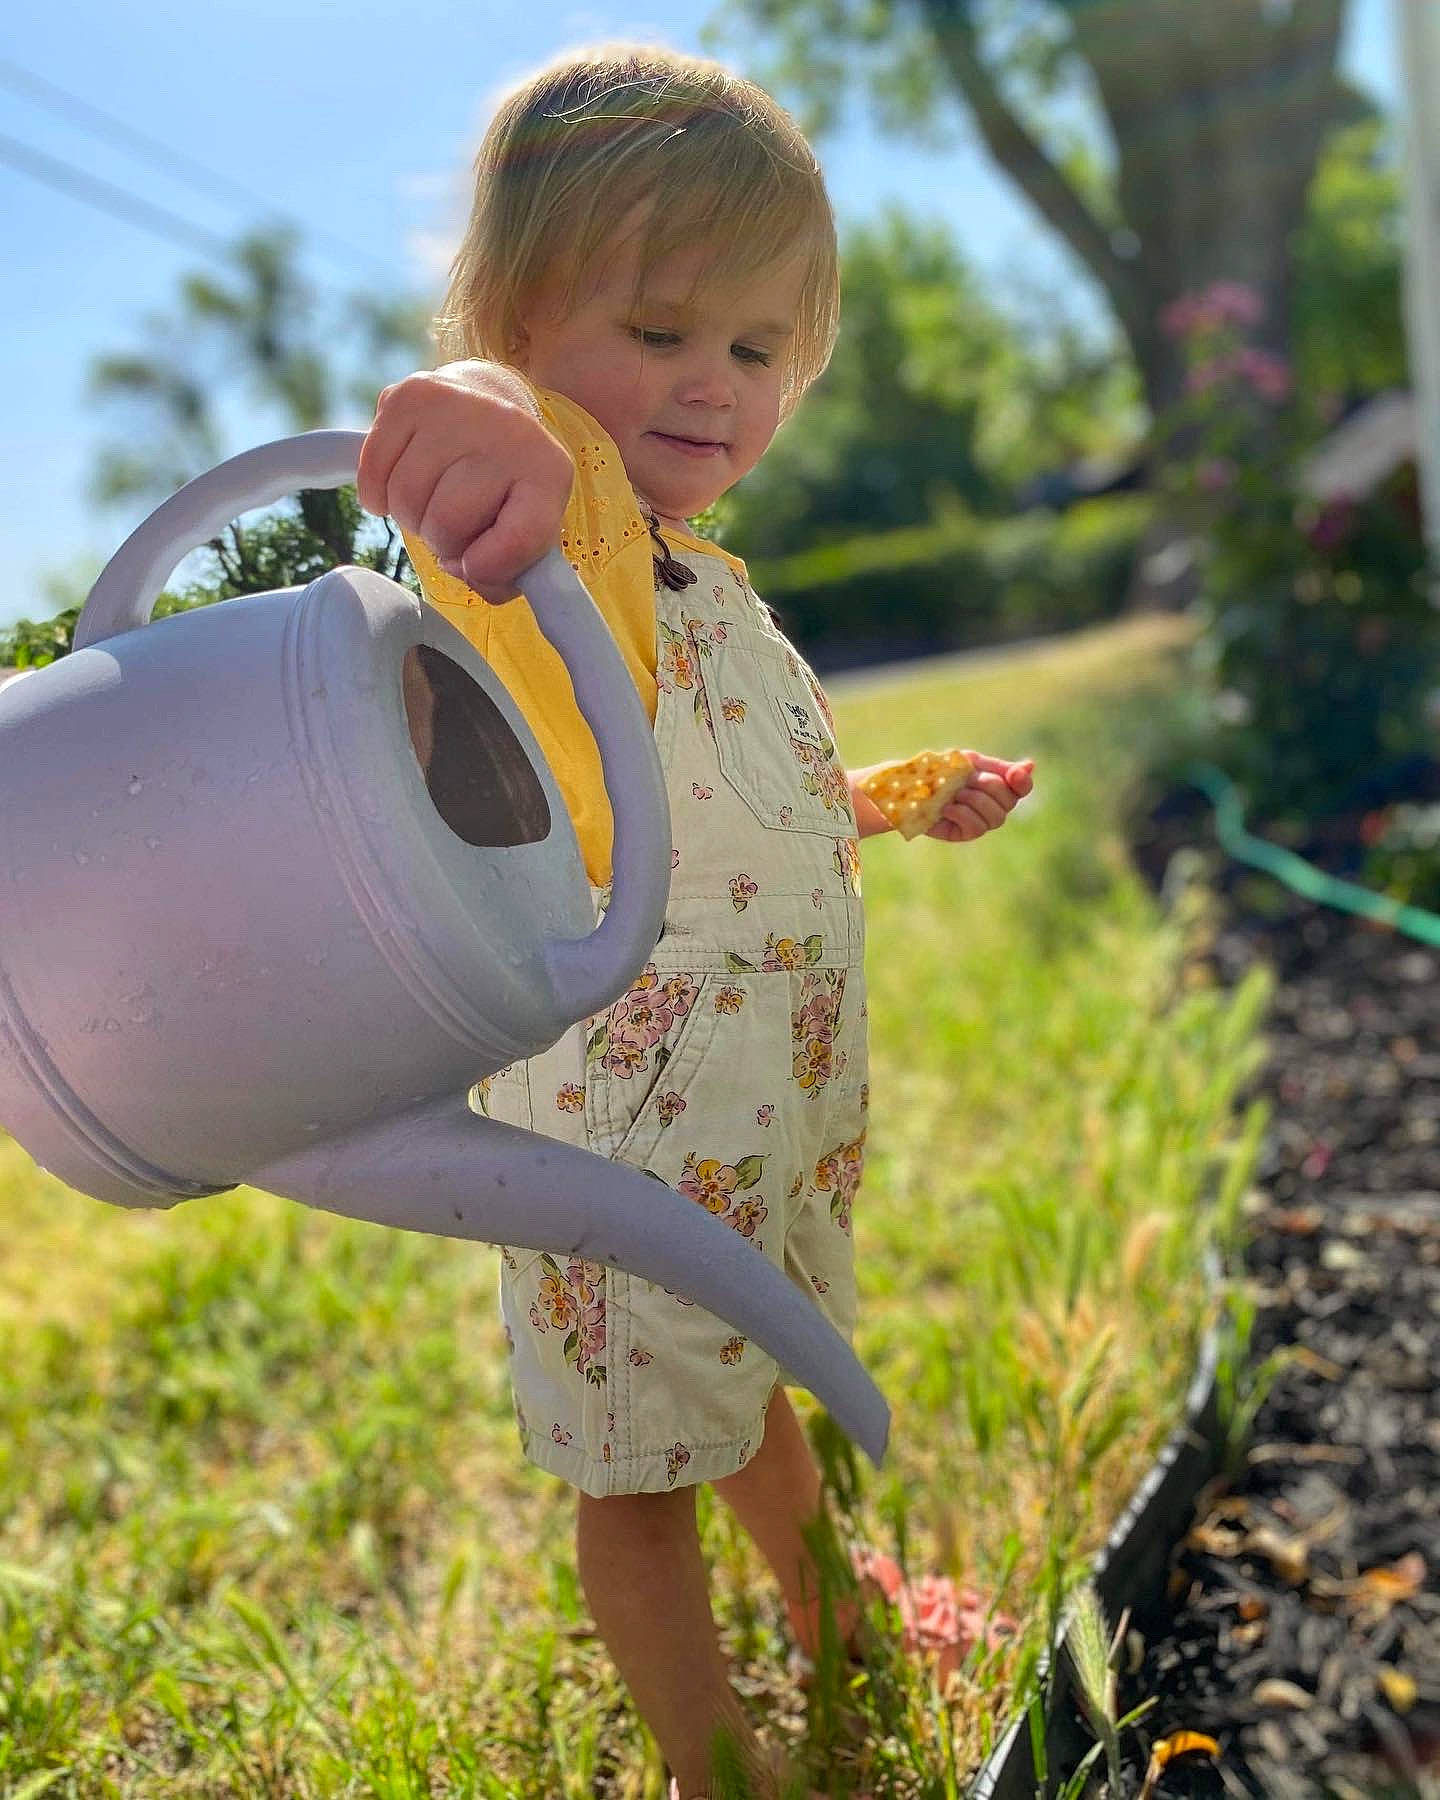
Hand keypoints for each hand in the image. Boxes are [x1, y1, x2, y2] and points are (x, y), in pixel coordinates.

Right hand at [356, 361, 574, 601]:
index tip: (476, 564)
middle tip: (453, 525)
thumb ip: (506, 573)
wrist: (486, 402)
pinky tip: (403, 480)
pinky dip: (380, 495)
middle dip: (441, 541)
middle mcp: (508, 431)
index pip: (519, 540)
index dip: (488, 567)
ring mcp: (455, 408)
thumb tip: (464, 571)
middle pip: (447, 523)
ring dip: (411, 517)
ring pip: (405, 500)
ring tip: (432, 498)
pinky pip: (372, 475)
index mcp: (548, 472)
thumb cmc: (504, 485)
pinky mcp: (407, 398)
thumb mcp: (525, 530)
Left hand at [926, 752, 1033, 842]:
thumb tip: (1031, 766)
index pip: (1022, 788)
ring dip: (976, 801)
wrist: (910, 785)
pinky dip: (962, 814)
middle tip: (967, 779)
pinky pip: (976, 828)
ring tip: (956, 793)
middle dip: (989, 787)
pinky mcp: (963, 834)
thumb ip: (998, 768)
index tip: (1014, 774)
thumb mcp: (971, 763)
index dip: (1023, 782)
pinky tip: (947, 807)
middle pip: (1009, 802)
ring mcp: (980, 822)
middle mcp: (994, 806)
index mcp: (998, 787)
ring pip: (996, 817)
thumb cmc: (942, 771)